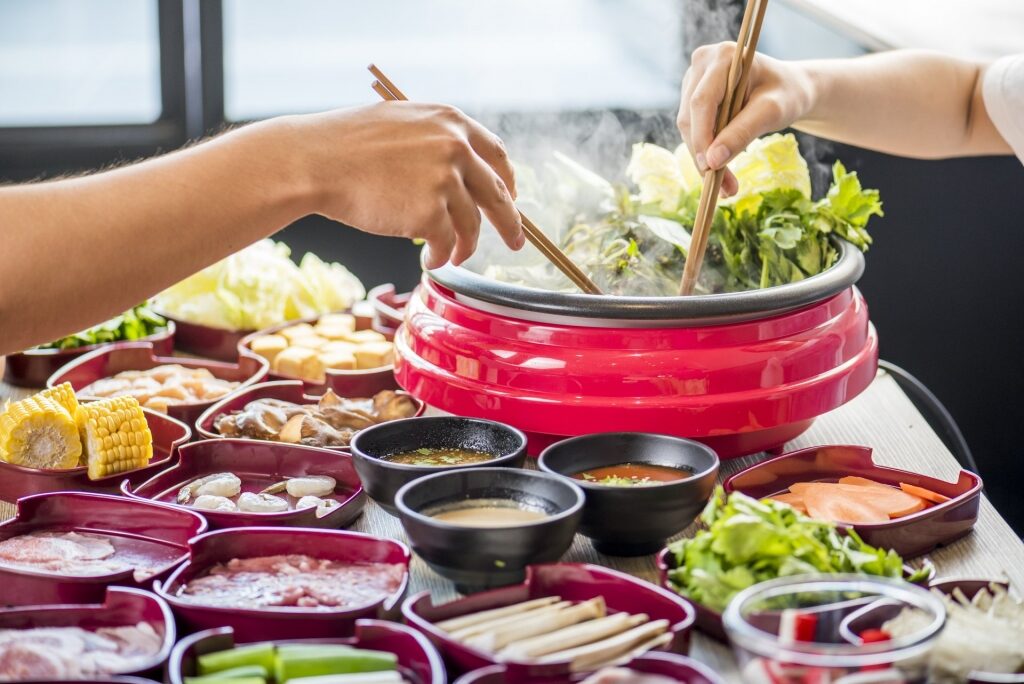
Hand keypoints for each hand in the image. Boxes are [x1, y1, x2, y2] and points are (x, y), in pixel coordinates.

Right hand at [293, 101, 525, 268]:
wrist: (315, 160)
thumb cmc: (346, 144)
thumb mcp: (401, 123)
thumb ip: (435, 141)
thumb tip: (460, 170)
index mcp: (451, 121)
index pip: (496, 154)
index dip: (507, 181)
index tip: (510, 198)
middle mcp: (456, 147)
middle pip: (500, 193)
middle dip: (510, 223)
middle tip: (517, 242)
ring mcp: (445, 180)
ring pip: (472, 225)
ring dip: (465, 247)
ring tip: (452, 257)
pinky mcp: (429, 213)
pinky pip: (448, 244)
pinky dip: (442, 258)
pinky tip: (429, 262)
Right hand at [677, 42, 813, 195]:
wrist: (789, 89)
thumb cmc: (787, 94)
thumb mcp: (772, 112)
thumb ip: (743, 133)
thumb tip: (713, 161)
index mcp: (723, 57)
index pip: (702, 102)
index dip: (702, 137)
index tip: (710, 169)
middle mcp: (703, 63)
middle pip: (690, 117)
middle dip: (704, 155)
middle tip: (724, 189)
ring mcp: (694, 78)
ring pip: (688, 126)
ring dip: (704, 158)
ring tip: (727, 186)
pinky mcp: (693, 95)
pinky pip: (692, 128)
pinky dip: (706, 152)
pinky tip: (721, 170)